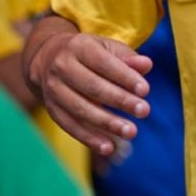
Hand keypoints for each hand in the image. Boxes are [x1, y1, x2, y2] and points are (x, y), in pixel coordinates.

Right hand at [27, 30, 152, 154]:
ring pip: (80, 109)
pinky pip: (70, 126)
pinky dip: (89, 138)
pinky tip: (109, 148)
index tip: (146, 90)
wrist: (48, 58)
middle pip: (92, 87)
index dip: (125, 77)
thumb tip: (147, 65)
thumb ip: (128, 58)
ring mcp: (54, 89)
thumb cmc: (90, 54)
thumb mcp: (107, 48)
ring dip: (107, 123)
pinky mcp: (51, 108)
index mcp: (79, 47)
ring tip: (131, 132)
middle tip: (144, 111)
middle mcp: (62, 67)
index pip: (104, 63)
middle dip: (120, 100)